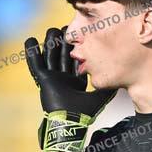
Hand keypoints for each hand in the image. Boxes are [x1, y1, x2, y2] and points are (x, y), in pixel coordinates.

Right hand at [25, 26, 115, 151]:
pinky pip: (35, 63)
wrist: (70, 121)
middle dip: (64, 42)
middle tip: (67, 29)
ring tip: (52, 31)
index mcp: (75, 81)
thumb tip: (120, 80)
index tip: (80, 35)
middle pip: (62, 55)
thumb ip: (107, 87)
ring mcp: (52, 78)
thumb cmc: (84, 112)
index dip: (77, 47)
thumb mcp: (99, 96)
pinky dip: (31, 52)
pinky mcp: (43, 79)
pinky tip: (31, 40)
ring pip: (50, 55)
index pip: (75, 60)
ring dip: (50, 43)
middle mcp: (63, 78)